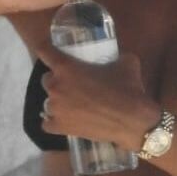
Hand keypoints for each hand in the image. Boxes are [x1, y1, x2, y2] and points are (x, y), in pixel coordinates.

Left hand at [36, 42, 160, 150]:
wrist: (132, 120)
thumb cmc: (128, 88)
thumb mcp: (126, 62)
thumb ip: (116, 56)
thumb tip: (117, 57)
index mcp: (66, 67)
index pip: (44, 51)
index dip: (46, 49)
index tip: (50, 50)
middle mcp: (55, 86)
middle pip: (46, 79)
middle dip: (57, 80)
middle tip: (72, 83)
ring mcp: (55, 108)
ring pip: (48, 102)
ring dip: (57, 101)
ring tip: (72, 104)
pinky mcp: (59, 127)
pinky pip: (47, 123)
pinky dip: (54, 121)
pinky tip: (65, 120)